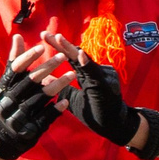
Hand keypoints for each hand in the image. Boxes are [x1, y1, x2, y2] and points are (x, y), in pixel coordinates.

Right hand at [0, 38, 60, 159]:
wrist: (0, 138)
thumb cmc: (7, 103)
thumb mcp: (7, 83)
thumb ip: (14, 61)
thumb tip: (17, 36)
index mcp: (3, 88)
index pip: (15, 70)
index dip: (28, 57)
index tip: (42, 47)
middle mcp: (8, 102)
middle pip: (30, 82)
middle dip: (47, 68)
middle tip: (62, 56)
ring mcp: (18, 117)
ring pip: (40, 98)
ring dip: (57, 85)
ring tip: (72, 75)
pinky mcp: (28, 130)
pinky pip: (44, 118)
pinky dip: (55, 109)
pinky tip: (66, 101)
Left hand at [38, 32, 141, 149]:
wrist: (115, 125)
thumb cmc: (96, 112)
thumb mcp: (73, 99)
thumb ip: (62, 88)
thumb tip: (44, 79)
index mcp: (86, 73)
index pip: (70, 57)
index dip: (57, 46)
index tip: (43, 35)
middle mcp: (95, 70)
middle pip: (75, 54)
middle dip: (60, 43)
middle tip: (44, 33)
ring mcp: (102, 76)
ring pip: (85, 61)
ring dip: (71, 50)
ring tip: (59, 38)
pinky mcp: (107, 85)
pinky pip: (96, 74)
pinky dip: (88, 65)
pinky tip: (80, 56)